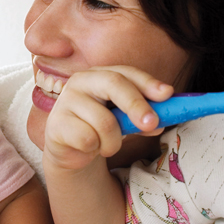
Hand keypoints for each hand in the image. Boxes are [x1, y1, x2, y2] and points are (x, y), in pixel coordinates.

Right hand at [43, 65, 172, 170]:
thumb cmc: (101, 128)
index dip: (147, 82)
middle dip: (137, 104)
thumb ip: (143, 116)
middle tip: (152, 124)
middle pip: (114, 84)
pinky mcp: (56, 124)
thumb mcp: (125, 119)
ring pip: (105, 122)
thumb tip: (161, 120)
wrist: (71, 150)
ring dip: (114, 141)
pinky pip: (88, 139)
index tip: (167, 94)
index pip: (126, 72)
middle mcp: (81, 81)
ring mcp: (66, 101)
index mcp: (100, 74)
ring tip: (107, 145)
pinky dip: (95, 149)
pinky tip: (88, 148)